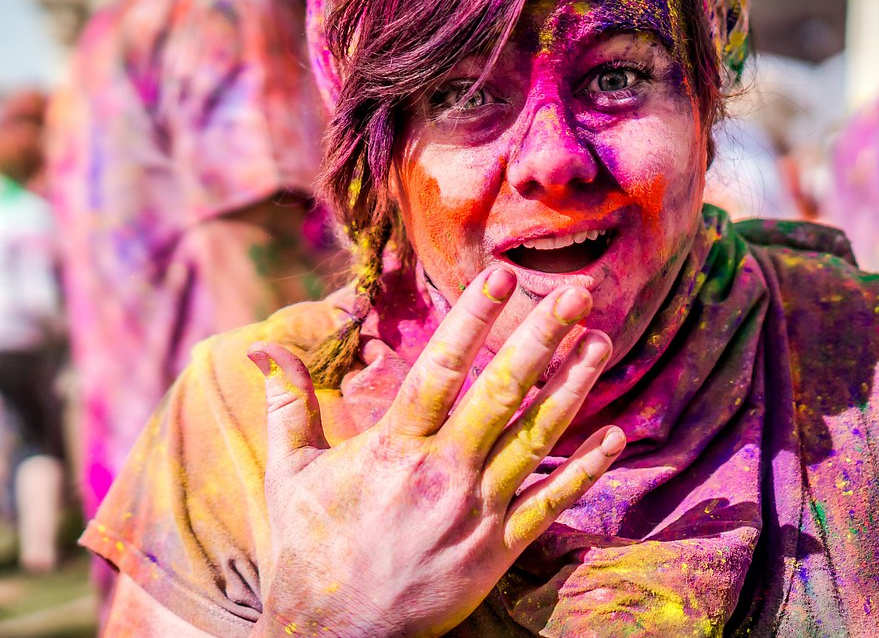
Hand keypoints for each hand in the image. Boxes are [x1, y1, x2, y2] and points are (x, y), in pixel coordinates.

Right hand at [249, 266, 624, 636]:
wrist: (334, 636)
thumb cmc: (310, 548)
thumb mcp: (290, 472)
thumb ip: (288, 404)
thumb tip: (262, 348)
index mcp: (393, 449)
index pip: (441, 369)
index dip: (473, 319)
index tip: (500, 276)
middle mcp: (441, 475)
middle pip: (501, 395)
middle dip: (540, 339)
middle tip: (575, 293)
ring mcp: (476, 514)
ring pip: (535, 441)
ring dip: (572, 388)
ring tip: (600, 341)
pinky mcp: (498, 551)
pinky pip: (551, 505)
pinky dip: (585, 471)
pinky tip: (616, 434)